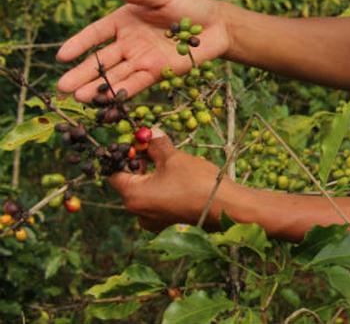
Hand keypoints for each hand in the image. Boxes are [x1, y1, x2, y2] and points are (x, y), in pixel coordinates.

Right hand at [56, 0, 231, 102]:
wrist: (218, 24)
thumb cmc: (191, 5)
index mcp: (125, 20)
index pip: (96, 33)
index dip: (79, 43)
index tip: (62, 56)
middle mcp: (129, 42)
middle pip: (101, 59)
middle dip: (82, 73)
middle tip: (62, 87)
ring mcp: (142, 58)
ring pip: (116, 74)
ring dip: (98, 87)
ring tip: (78, 98)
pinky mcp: (159, 72)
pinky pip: (137, 83)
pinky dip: (123, 92)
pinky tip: (107, 102)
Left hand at [108, 129, 239, 230]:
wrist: (226, 208)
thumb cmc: (197, 182)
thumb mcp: (174, 157)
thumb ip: (157, 145)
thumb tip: (150, 132)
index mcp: (133, 197)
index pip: (115, 174)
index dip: (124, 156)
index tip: (138, 144)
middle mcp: (138, 213)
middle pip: (130, 184)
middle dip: (141, 165)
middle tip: (154, 149)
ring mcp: (153, 222)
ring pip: (146, 194)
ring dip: (153, 177)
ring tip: (170, 163)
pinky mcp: (167, 225)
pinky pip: (158, 203)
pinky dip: (163, 190)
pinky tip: (179, 180)